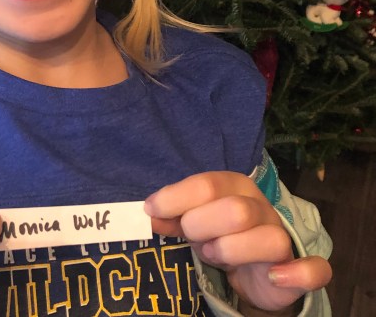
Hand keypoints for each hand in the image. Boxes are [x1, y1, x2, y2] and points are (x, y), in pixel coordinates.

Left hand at [144, 172, 331, 313]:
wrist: (253, 268)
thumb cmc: (216, 233)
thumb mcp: (191, 220)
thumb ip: (170, 215)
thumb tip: (147, 213)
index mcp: (234, 186)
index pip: (207, 184)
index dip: (176, 198)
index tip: (152, 211)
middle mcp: (260, 206)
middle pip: (235, 210)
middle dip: (203, 226)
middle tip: (193, 238)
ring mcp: (282, 236)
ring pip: (266, 238)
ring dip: (230, 251)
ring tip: (214, 254)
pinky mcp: (299, 269)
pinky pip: (314, 270)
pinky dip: (297, 274)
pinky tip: (273, 276)